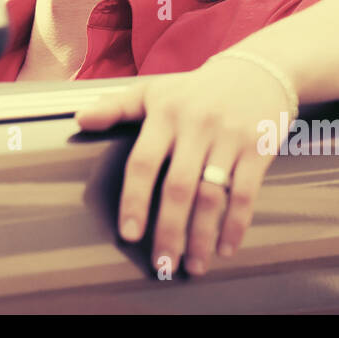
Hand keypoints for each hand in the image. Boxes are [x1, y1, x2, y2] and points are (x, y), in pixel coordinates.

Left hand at [74, 57, 291, 275]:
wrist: (258, 71)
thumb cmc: (196, 89)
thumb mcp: (154, 90)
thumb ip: (116, 107)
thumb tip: (80, 120)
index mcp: (165, 113)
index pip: (144, 162)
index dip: (135, 200)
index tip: (130, 234)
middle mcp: (196, 125)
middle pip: (178, 187)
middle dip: (169, 231)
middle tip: (162, 265)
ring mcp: (229, 137)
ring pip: (212, 195)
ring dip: (201, 236)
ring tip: (193, 266)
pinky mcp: (259, 148)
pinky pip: (246, 193)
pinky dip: (236, 225)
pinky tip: (226, 248)